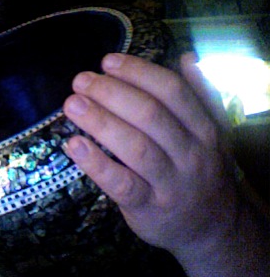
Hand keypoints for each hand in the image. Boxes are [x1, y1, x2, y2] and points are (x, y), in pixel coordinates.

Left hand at [62, 52, 267, 275]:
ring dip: (100, 122)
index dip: (138, 72)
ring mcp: (171, 183)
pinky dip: (96, 164)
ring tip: (72, 104)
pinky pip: (121, 184)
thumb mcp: (211, 133)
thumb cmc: (199, 168)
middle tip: (81, 80)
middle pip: (150, 115)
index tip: (107, 61)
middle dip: (111, 93)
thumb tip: (186, 58)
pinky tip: (74, 144)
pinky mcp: (149, 208)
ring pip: (136, 148)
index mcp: (204, 128)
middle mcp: (191, 154)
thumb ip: (200, 96)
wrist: (212, 228)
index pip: (171, 92)